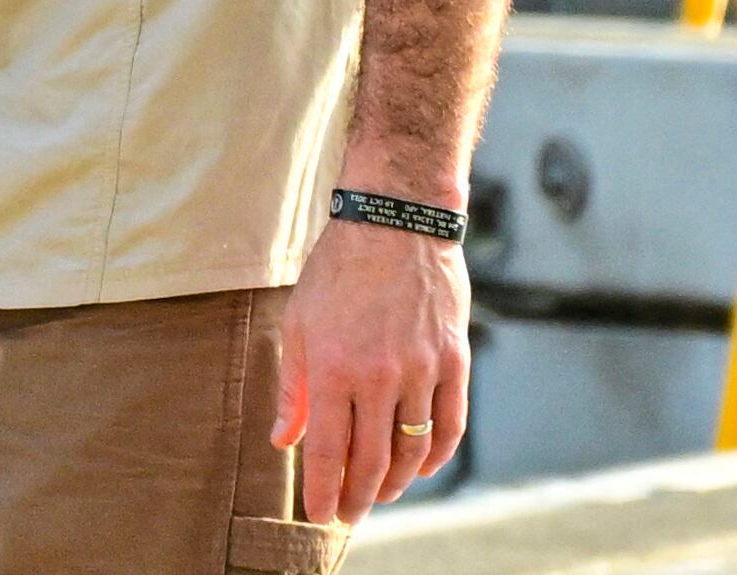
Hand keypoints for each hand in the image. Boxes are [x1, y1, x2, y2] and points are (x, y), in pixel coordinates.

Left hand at [275, 212, 469, 522]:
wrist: (395, 221)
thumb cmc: (338, 270)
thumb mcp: (299, 323)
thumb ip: (292, 388)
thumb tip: (283, 440)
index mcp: (333, 368)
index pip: (327, 452)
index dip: (322, 492)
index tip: (318, 515)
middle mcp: (378, 376)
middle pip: (372, 461)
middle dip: (357, 498)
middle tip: (348, 514)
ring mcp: (421, 369)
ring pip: (413, 450)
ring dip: (397, 482)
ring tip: (381, 493)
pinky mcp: (454, 360)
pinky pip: (450, 424)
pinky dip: (437, 455)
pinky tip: (423, 467)